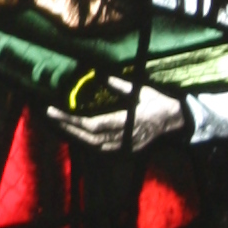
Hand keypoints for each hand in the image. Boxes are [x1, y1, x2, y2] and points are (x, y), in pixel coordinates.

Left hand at [58, 75, 188, 152]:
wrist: (176, 121)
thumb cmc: (159, 103)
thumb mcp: (142, 91)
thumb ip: (121, 86)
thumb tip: (102, 76)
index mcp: (126, 122)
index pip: (92, 124)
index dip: (71, 120)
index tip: (54, 111)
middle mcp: (124, 138)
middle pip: (89, 137)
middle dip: (68, 127)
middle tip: (51, 116)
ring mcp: (126, 147)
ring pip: (94, 145)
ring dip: (76, 135)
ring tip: (61, 124)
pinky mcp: (127, 151)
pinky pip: (103, 149)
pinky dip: (88, 142)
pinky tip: (78, 134)